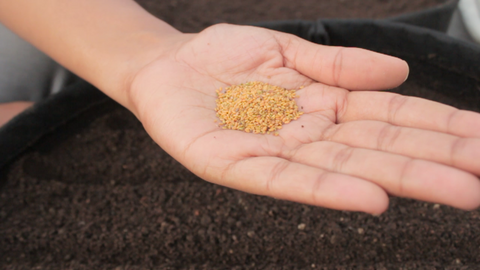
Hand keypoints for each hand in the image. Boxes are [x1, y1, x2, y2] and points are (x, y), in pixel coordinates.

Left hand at [129, 24, 479, 213]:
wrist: (168, 66)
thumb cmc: (225, 60)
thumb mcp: (287, 50)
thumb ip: (337, 64)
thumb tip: (395, 72)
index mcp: (323, 106)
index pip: (391, 119)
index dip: (439, 128)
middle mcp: (306, 135)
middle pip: (377, 150)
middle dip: (435, 163)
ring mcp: (272, 151)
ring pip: (343, 169)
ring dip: (398, 180)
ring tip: (454, 191)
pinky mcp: (233, 163)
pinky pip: (284, 180)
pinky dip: (327, 190)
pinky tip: (368, 198)